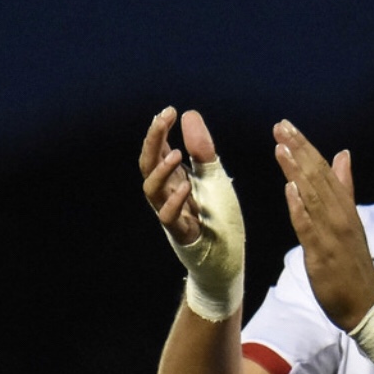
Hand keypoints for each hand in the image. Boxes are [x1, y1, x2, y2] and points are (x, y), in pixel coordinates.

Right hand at [140, 106, 245, 321]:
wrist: (225, 262)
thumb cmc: (218, 221)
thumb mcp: (215, 179)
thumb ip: (202, 150)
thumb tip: (189, 114)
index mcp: (174, 180)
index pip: (158, 150)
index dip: (159, 131)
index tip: (169, 111)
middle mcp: (168, 195)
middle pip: (148, 164)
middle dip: (153, 140)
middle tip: (163, 119)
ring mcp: (172, 215)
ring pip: (151, 190)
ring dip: (161, 169)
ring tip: (177, 153)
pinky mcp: (182, 234)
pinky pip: (168, 218)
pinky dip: (175, 201)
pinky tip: (187, 187)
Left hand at [273, 119, 373, 330]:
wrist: (366, 303)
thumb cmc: (354, 264)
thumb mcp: (350, 220)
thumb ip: (343, 188)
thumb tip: (342, 155)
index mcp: (344, 208)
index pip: (324, 171)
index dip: (306, 148)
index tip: (288, 127)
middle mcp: (339, 216)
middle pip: (318, 178)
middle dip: (298, 151)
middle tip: (280, 127)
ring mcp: (332, 234)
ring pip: (313, 197)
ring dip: (297, 172)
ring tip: (280, 148)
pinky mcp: (323, 254)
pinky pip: (309, 228)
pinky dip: (300, 208)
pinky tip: (289, 189)